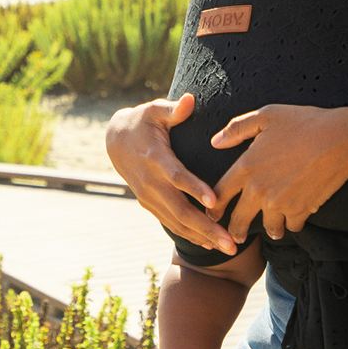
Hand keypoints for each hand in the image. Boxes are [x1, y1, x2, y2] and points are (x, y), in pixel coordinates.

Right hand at [105, 94, 237, 255]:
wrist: (116, 141)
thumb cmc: (143, 121)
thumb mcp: (155, 110)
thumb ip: (173, 109)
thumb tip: (189, 100)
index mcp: (156, 158)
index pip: (177, 176)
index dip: (194, 189)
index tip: (214, 201)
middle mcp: (151, 183)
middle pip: (180, 209)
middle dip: (207, 228)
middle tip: (231, 243)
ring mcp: (149, 196)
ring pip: (177, 222)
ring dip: (202, 237)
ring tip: (228, 248)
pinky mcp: (149, 204)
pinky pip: (171, 223)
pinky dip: (190, 235)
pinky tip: (210, 245)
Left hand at [211, 105, 347, 242]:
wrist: (338, 140)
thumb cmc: (304, 123)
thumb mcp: (267, 116)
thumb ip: (238, 128)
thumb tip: (215, 141)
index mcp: (247, 167)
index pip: (221, 194)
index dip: (215, 207)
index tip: (214, 214)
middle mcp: (259, 190)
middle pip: (239, 220)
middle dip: (236, 230)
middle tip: (236, 236)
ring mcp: (280, 204)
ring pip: (268, 227)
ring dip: (270, 228)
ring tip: (273, 228)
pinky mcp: (300, 211)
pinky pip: (292, 226)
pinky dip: (293, 223)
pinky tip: (295, 218)